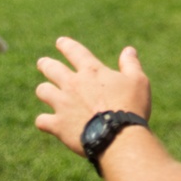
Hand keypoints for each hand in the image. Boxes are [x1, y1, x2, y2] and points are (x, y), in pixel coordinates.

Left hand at [35, 37, 150, 155]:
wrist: (119, 138)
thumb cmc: (131, 107)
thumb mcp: (138, 81)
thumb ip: (131, 64)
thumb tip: (128, 50)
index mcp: (92, 71)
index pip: (75, 51)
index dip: (66, 45)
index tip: (60, 42)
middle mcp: (73, 84)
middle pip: (51, 68)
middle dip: (46, 64)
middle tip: (42, 63)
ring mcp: (63, 104)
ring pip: (43, 91)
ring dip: (44, 90)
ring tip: (44, 91)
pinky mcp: (58, 125)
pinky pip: (42, 120)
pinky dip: (44, 121)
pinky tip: (46, 122)